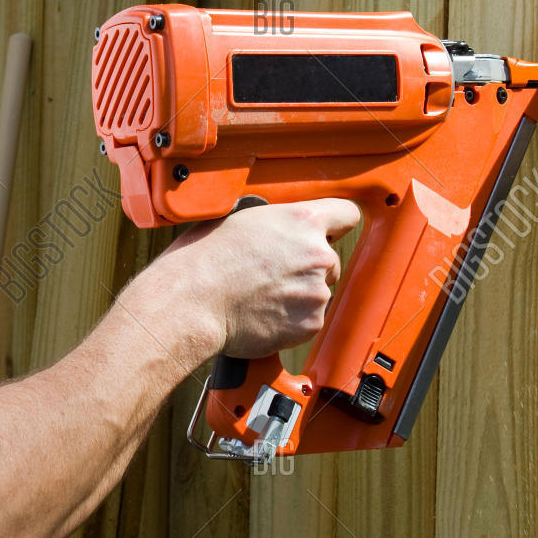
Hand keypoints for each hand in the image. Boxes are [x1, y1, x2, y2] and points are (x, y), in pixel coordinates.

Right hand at [159, 198, 361, 359]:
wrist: (191, 301)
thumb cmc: (204, 258)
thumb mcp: (240, 219)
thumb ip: (274, 223)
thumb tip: (276, 229)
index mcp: (302, 220)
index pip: (346, 214)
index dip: (335, 225)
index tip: (328, 233)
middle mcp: (317, 254)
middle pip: (330, 259)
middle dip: (307, 267)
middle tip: (272, 274)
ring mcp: (316, 291)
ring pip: (317, 292)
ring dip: (297, 295)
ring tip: (259, 296)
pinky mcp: (310, 324)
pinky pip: (308, 320)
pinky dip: (290, 321)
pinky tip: (261, 314)